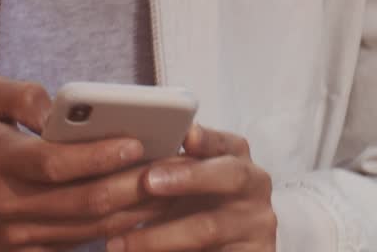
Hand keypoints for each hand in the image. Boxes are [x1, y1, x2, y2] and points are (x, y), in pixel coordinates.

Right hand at [0, 76, 169, 250]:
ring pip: (88, 230)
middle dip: (132, 185)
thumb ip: (19, 94)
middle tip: (170, 167)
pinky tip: (143, 214)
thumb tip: (57, 108)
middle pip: (81, 202)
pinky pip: (77, 248)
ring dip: (133, 212)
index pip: (55, 164)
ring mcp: (17, 237)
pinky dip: (113, 232)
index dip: (98, 156)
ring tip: (168, 188)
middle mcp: (7, 205)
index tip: (136, 142)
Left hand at [107, 126, 276, 251]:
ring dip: (160, 235)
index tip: (186, 136)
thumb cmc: (194, 208)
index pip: (227, 143)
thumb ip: (167, 168)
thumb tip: (121, 152)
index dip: (208, 139)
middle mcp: (254, 186)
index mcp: (238, 159)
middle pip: (231, 176)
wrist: (211, 248)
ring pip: (209, 227)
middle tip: (149, 181)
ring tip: (119, 242)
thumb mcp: (183, 184)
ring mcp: (256, 224)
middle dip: (190, 177)